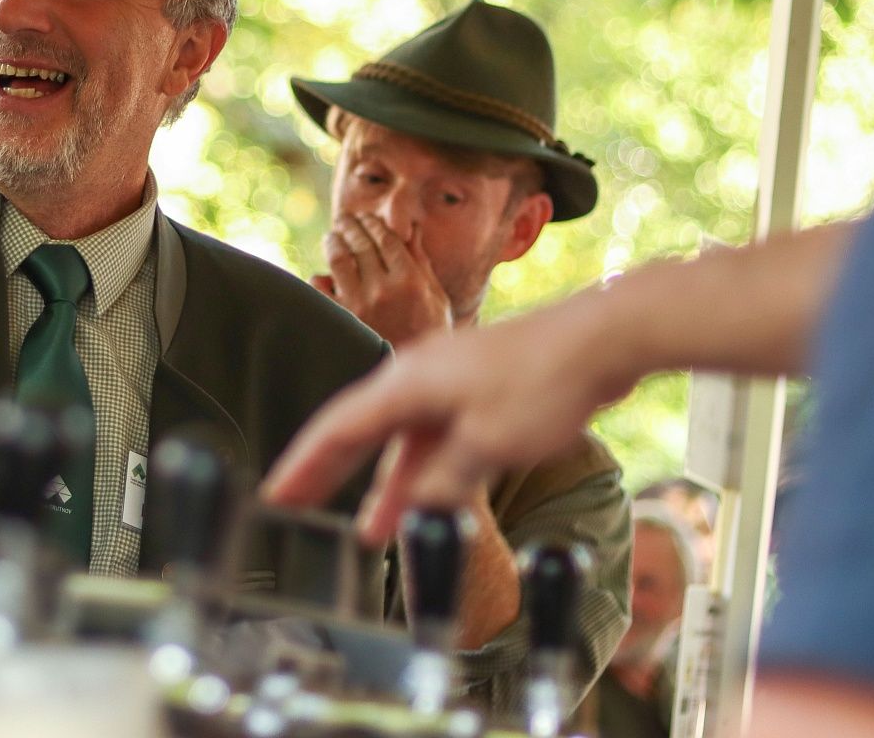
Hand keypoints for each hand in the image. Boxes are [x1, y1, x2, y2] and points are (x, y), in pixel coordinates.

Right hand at [263, 294, 627, 542]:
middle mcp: (417, 380)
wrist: (598, 339)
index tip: (275, 495)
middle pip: (360, 434)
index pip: (337, 430)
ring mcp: (448, 385)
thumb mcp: (488, 445)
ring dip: (388, 487)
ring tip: (368, 533)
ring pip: (403, 443)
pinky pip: (436, 439)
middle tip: (295, 510)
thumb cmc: (543, 378)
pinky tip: (428, 503)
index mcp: (406, 384)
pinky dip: (425, 473)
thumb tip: (415, 510)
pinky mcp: (476, 393)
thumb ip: (444, 482)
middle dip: (329, 477)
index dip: (302, 466)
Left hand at [320, 213, 453, 347]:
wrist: (411, 375)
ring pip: (339, 260)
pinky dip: (319, 279)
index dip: (374, 224)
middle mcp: (383, 290)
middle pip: (361, 244)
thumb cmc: (428, 334)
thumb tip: (412, 229)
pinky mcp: (341, 322)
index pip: (386, 239)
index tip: (367, 218)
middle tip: (344, 220)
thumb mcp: (435, 297)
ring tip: (332, 238)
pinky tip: (323, 276)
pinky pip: (320, 290)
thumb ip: (421, 261)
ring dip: (333, 243)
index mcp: (410, 281)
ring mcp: (359, 306)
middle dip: (350, 226)